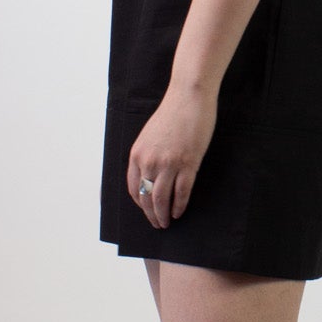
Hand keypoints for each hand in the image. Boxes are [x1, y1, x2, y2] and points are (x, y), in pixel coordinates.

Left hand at [128, 80, 217, 228]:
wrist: (188, 97)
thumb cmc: (172, 113)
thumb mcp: (150, 135)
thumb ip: (147, 154)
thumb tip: (150, 175)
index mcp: (137, 154)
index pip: (133, 188)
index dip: (139, 203)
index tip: (146, 210)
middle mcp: (149, 161)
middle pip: (146, 197)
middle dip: (151, 214)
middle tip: (157, 224)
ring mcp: (168, 164)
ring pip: (162, 199)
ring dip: (163, 215)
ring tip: (167, 223)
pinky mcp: (188, 164)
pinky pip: (181, 192)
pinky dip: (179, 206)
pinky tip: (180, 212)